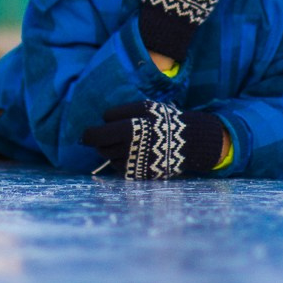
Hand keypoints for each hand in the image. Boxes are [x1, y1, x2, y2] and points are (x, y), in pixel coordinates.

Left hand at [82, 101, 224, 179]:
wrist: (189, 142)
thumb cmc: (163, 120)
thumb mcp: (144, 107)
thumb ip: (118, 113)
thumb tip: (98, 123)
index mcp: (128, 130)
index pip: (94, 135)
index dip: (93, 131)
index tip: (96, 129)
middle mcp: (128, 149)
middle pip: (100, 147)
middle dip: (102, 140)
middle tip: (113, 133)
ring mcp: (133, 164)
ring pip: (109, 158)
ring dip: (113, 150)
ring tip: (132, 141)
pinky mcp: (138, 175)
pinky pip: (119, 168)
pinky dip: (123, 160)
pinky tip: (137, 153)